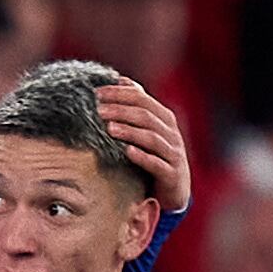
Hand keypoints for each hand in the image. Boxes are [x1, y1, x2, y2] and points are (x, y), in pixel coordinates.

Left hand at [100, 80, 191, 217]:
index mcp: (164, 118)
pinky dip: (142, 157)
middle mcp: (171, 133)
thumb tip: (120, 80)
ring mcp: (173, 153)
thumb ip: (137, 108)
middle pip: (146, 116)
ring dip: (129, 131)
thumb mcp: (148, 130)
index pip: (142, 98)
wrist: (175, 191)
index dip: (120, 94)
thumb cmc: (156, 157)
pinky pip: (157, 164)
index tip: (97, 93)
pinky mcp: (172, 174)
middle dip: (120, 110)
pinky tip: (127, 152)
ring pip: (151, 138)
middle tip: (98, 110)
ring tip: (109, 129)